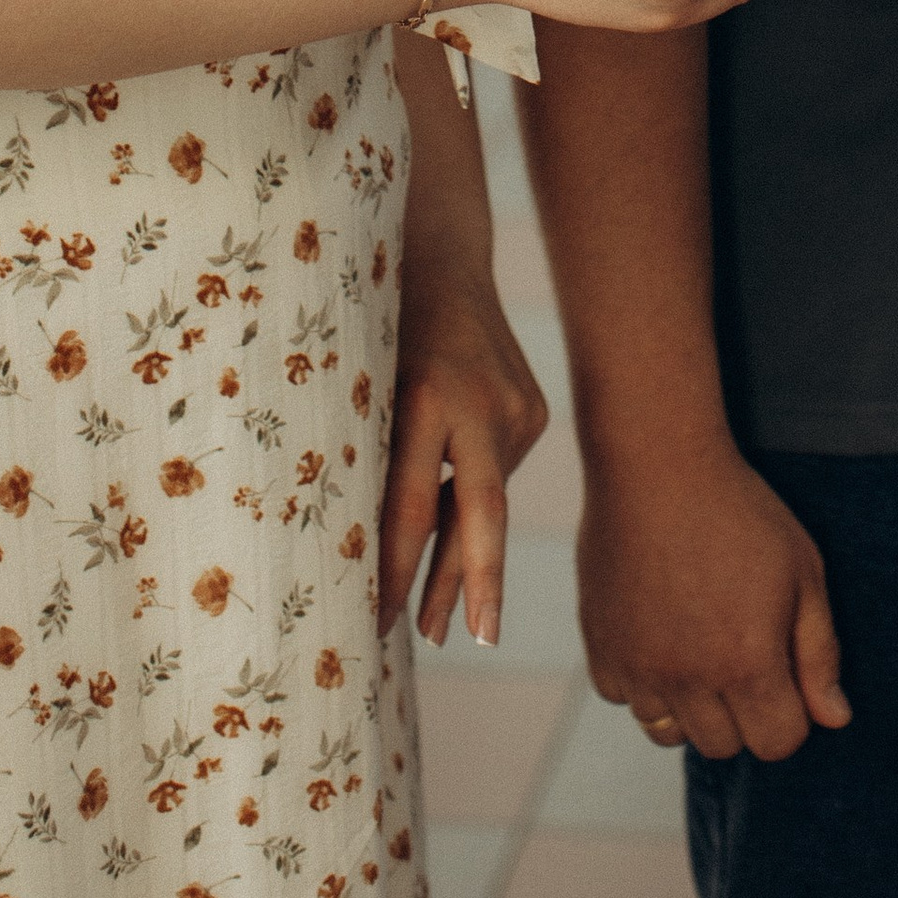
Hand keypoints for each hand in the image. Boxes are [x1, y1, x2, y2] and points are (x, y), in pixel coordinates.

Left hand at [380, 251, 547, 648]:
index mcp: (427, 396)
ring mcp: (516, 407)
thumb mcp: (364, 385)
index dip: (396, 568)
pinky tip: (453, 523)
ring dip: (462, 558)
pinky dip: (471, 502)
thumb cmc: (377, 328)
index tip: (378, 619)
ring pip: (486, 500)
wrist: (440, 255)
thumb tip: (371, 554)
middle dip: (475, 584)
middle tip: (475, 642)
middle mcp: (480, 404)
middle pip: (482, 513)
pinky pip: (495, 472)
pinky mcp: (533, 410)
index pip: (415, 503)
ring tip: (437, 625)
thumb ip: (377, 454)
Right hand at [580, 436, 848, 764]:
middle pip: (724, 744)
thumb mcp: (802, 570)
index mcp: (748, 662)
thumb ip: (820, 653)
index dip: (790, 713)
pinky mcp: (600, 646)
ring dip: (689, 704)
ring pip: (668, 731)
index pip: (778, 742)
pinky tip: (656, 630)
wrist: (656, 460)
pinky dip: (641, 679)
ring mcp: (638, 665)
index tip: (781, 669)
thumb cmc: (739, 509)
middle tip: (738, 648)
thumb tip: (834, 719)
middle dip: (741, 711)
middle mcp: (689, 677)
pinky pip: (623, 697)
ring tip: (697, 644)